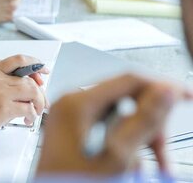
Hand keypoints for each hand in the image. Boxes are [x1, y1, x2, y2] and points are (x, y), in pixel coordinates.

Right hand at [0, 55, 47, 148]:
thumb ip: (1, 84)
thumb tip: (26, 89)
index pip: (18, 60)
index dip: (34, 63)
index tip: (44, 70)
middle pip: (30, 80)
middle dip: (40, 93)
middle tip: (41, 104)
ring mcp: (0, 92)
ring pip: (33, 92)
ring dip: (38, 104)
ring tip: (33, 113)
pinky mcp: (3, 108)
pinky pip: (29, 109)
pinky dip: (32, 116)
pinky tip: (25, 120)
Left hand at [37, 74, 187, 176]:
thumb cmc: (72, 181)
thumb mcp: (117, 154)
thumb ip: (144, 121)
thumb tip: (165, 91)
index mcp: (76, 103)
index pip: (128, 79)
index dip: (161, 86)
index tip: (185, 96)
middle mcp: (70, 105)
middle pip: (125, 100)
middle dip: (150, 125)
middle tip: (163, 152)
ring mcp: (70, 118)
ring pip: (120, 119)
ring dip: (140, 141)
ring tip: (152, 166)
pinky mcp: (73, 132)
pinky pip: (108, 131)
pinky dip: (124, 147)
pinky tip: (128, 167)